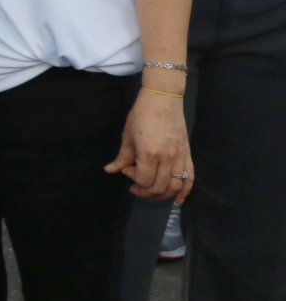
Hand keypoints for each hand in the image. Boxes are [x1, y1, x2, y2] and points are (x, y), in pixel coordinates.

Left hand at [106, 88, 193, 202]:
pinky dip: (185, 192)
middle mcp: (167, 159)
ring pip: (174, 186)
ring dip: (162, 195)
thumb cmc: (141, 116)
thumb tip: (110, 170)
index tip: (126, 168)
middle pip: (159, 187)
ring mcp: (180, 157)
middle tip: (135, 186)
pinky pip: (190, 179)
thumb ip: (122, 157)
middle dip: (144, 191)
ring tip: (150, 194)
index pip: (143, 179)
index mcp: (150, 153)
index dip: (132, 178)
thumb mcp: (127, 136)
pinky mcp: (188, 155)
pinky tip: (177, 200)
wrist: (163, 100)